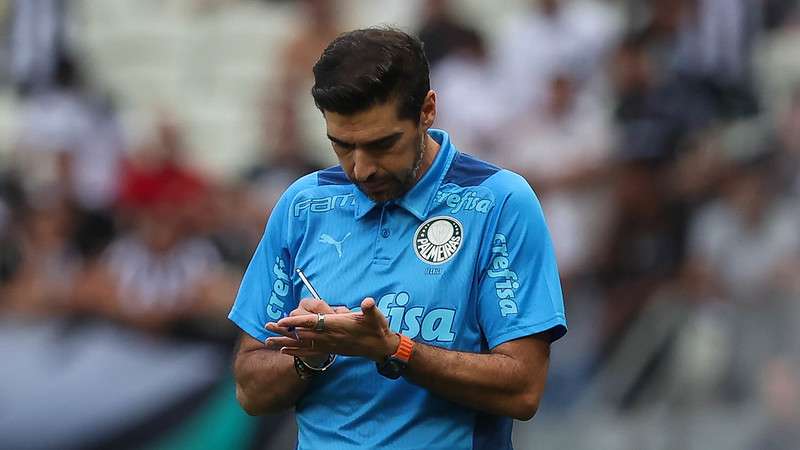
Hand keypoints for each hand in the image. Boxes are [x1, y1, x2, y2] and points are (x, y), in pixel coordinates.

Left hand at [265, 298, 399, 362]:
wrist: (380, 347)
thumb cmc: (376, 328)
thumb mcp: (375, 316)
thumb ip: (370, 309)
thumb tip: (368, 302)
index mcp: (337, 326)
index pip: (313, 323)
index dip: (297, 322)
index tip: (282, 320)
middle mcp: (329, 337)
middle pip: (302, 334)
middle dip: (284, 331)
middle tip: (266, 326)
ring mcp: (328, 345)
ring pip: (302, 344)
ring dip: (284, 342)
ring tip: (267, 341)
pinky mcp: (330, 350)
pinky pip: (309, 352)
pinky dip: (295, 352)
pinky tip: (284, 351)